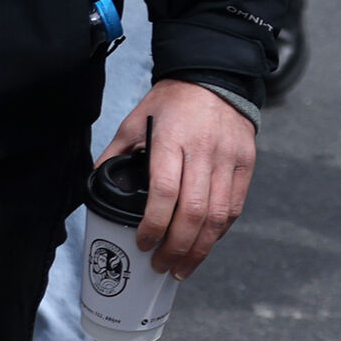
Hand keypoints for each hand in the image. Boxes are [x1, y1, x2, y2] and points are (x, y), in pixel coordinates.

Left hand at [100, 78, 257, 274]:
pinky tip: (205, 244)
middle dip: (176, 248)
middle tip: (160, 266)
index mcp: (172, 139)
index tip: (142, 243)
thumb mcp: (134, 120)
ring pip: (218, 216)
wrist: (215, 73)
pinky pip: (235, 206)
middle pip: (194, 212)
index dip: (153, 225)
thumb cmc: (170, 101)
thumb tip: (95, 186)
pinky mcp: (246, 161)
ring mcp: (228, 157)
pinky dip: (220, 231)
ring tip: (182, 267)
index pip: (165, 192)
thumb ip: (115, 154)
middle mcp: (203, 150)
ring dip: (200, 249)